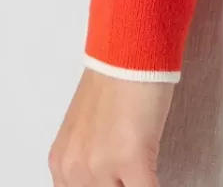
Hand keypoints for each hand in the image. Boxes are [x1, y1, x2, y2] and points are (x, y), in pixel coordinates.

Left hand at [48, 66, 174, 186]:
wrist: (131, 49)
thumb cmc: (116, 78)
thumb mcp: (87, 131)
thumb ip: (89, 162)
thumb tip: (105, 181)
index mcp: (61, 163)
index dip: (103, 186)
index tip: (117, 179)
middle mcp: (74, 168)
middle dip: (120, 184)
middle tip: (131, 175)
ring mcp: (101, 165)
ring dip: (136, 183)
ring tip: (145, 172)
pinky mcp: (131, 158)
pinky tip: (160, 178)